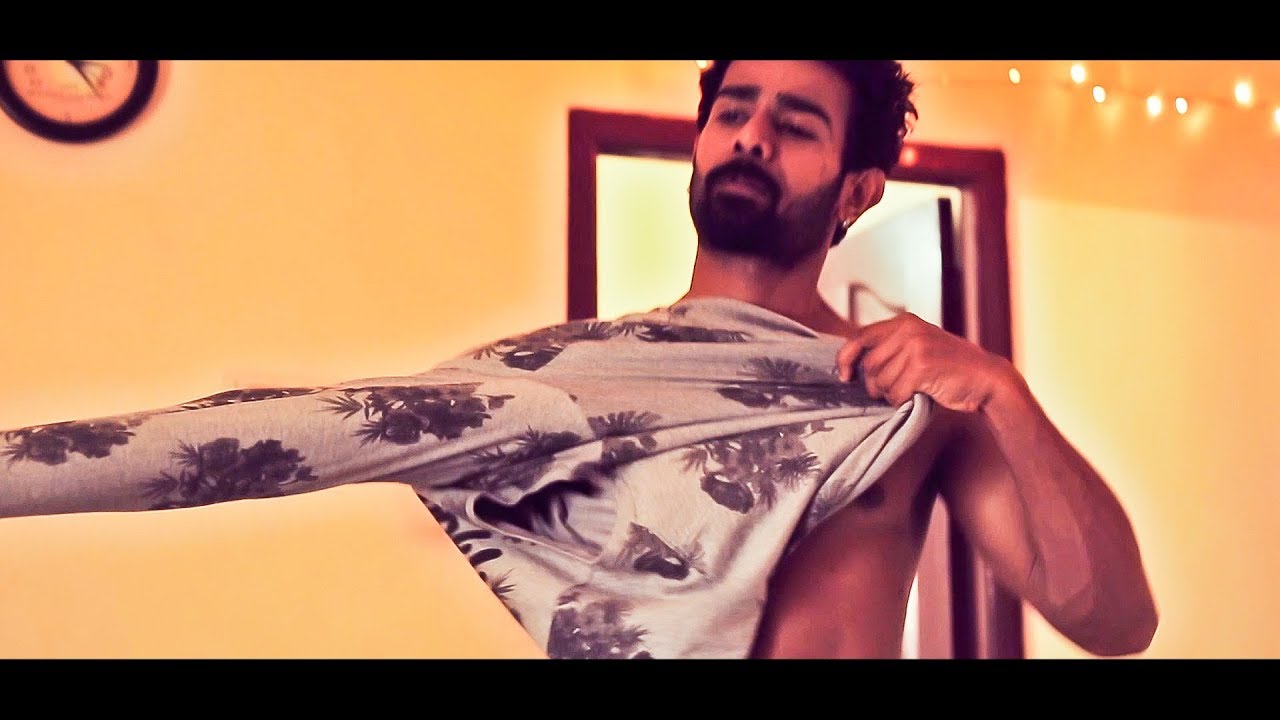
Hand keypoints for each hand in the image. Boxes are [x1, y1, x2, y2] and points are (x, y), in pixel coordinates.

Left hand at [836, 312, 1018, 413]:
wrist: (986, 379)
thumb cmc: (949, 368)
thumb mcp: (919, 347)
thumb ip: (891, 347)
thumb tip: (851, 362)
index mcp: (904, 321)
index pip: (859, 337)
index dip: (845, 358)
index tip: (844, 376)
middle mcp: (908, 329)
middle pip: (869, 365)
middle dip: (874, 385)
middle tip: (892, 391)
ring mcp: (915, 346)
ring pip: (880, 381)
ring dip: (891, 395)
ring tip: (911, 391)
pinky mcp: (922, 366)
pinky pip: (895, 393)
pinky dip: (902, 402)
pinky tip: (918, 396)